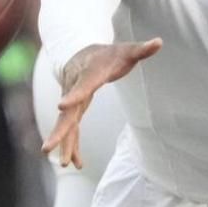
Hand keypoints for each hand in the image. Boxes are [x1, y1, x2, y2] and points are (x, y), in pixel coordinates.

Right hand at [42, 39, 162, 168]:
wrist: (82, 53)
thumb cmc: (108, 54)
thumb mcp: (126, 50)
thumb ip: (140, 49)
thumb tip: (159, 42)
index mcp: (88, 75)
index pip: (80, 86)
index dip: (73, 96)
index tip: (61, 106)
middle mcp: (75, 90)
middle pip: (66, 113)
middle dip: (59, 131)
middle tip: (48, 147)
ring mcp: (72, 102)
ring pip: (66, 125)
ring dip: (65, 144)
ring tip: (65, 164)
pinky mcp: (74, 111)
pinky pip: (72, 129)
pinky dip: (73, 145)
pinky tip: (77, 163)